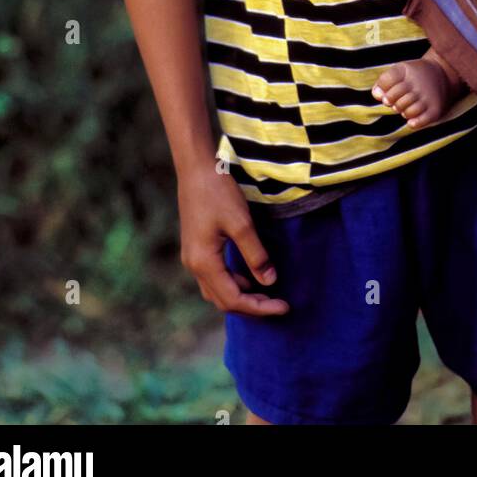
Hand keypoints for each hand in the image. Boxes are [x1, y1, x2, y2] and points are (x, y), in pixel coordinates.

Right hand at [177, 158, 289, 316]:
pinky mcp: (196, 248)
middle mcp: (194, 265)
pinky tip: (249, 276)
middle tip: (278, 305)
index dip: (260, 308)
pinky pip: (214, 277)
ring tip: (267, 294)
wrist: (195, 168)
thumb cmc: (218, 192)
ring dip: (241, 297)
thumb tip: (270, 282)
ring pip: (217, 290)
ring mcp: (193, 257)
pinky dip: (233, 283)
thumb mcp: (242, 223)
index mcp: (204, 263)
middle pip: (223, 300)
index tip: (284, 307)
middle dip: (251, 306)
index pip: (233, 299)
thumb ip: (256, 255)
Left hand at [372, 49, 465, 126]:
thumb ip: (384, 81)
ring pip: (405, 113)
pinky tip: (413, 119)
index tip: (389, 90)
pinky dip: (413, 122)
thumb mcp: (399, 70)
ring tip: (409, 106)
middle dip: (393, 102)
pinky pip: (418, 122)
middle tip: (400, 99)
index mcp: (406, 71)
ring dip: (404, 112)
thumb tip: (377, 95)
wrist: (442, 74)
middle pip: (393, 101)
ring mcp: (427, 98)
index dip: (383, 88)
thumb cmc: (414, 75)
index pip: (386, 82)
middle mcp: (417, 85)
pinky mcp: (435, 110)